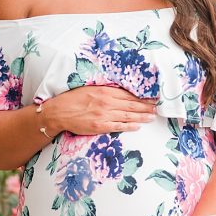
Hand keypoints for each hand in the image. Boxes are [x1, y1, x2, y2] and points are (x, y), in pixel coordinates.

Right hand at [42, 85, 156, 135]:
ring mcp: (104, 115)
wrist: (59, 112)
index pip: (128, 94)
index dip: (142, 96)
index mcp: (105, 91)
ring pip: (127, 115)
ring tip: (152, 117)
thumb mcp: (92, 89)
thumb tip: (121, 91)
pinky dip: (129, 126)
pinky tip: (138, 126)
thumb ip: (107, 90)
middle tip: (157, 108)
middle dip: (146, 107)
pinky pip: (118, 126)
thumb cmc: (74, 99)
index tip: (152, 97)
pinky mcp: (100, 126)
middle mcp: (107, 102)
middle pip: (131, 104)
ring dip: (141, 116)